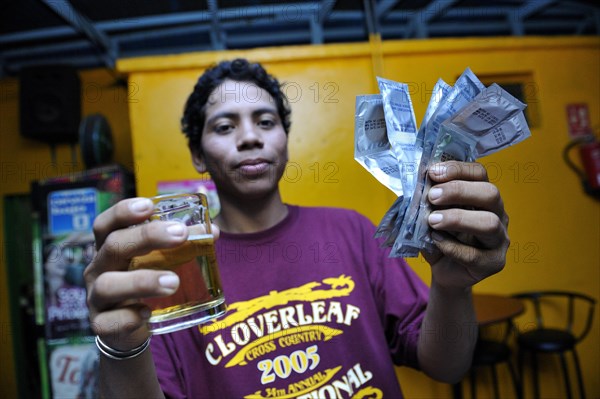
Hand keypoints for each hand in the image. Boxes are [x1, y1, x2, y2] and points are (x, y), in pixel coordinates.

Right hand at [84, 197, 213, 350]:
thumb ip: (181, 246)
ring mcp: (96, 298)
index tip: (148, 206)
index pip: (106, 223)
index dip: (123, 212)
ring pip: (108, 285)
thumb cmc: (143, 282)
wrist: (127, 326)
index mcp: (110, 247)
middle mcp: (98, 269)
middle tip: (180, 234)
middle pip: (113, 246)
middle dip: (147, 237)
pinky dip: (129, 316)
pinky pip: (110, 321)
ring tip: (173, 281)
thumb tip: (212, 232)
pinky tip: (147, 313)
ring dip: (142, 281)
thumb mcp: (157, 262)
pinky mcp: (101, 325)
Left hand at [422, 161, 508, 289]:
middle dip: (458, 191)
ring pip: (489, 223)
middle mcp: (497, 213)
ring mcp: (499, 239)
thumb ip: (428, 201)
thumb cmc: (440, 237)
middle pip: (490, 193)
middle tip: (432, 196)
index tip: (432, 172)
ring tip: (432, 220)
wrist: (444, 271)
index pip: (479, 173)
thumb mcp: (431, 215)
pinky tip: (436, 241)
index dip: (457, 169)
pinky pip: (475, 255)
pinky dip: (451, 247)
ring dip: (457, 218)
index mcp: (482, 196)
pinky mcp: (494, 262)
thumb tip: (418, 186)